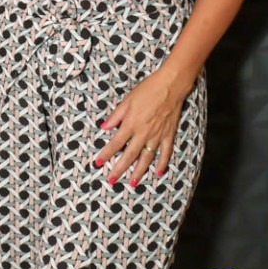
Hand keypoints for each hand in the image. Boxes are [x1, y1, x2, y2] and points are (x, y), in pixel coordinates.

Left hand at [95, 67, 190, 186]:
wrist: (170, 85)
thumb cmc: (147, 90)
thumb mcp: (127, 100)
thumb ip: (115, 115)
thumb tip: (103, 127)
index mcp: (131, 123)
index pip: (115, 143)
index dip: (106, 154)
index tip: (98, 163)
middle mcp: (143, 132)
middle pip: (129, 155)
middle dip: (119, 169)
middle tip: (112, 181)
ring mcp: (157, 135)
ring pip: (146, 158)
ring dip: (139, 171)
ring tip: (133, 183)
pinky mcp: (169, 134)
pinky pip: (165, 152)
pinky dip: (162, 163)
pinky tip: (158, 173)